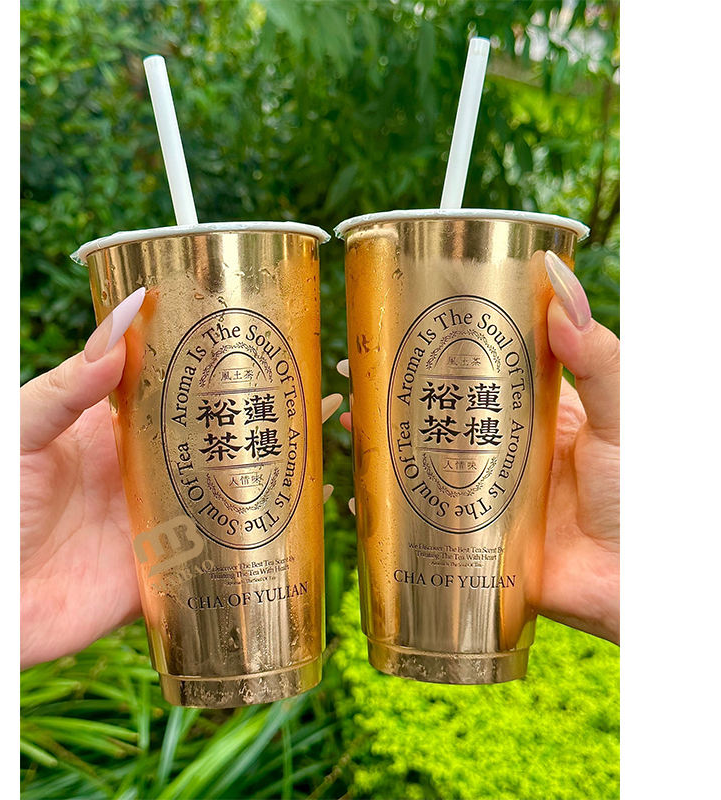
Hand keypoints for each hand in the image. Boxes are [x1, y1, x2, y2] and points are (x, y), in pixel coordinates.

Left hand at [20, 287, 343, 668]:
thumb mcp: (23, 430)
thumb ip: (71, 381)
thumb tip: (128, 311)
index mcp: (117, 432)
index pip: (181, 392)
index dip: (223, 370)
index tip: (267, 343)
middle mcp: (147, 474)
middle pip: (219, 441)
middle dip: (269, 419)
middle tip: (322, 396)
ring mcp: (161, 525)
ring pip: (233, 496)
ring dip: (279, 474)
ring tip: (326, 448)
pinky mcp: (165, 576)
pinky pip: (225, 561)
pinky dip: (267, 544)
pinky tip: (307, 525)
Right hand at [338, 251, 619, 644]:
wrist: (633, 580)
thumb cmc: (636, 492)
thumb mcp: (618, 416)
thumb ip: (598, 361)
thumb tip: (561, 289)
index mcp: (529, 415)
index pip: (472, 374)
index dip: (432, 353)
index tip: (394, 330)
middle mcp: (498, 451)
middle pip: (434, 416)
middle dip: (390, 398)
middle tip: (354, 380)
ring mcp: (480, 496)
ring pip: (418, 464)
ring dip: (379, 445)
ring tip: (348, 425)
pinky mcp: (470, 540)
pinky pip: (419, 525)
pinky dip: (386, 514)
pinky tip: (359, 498)